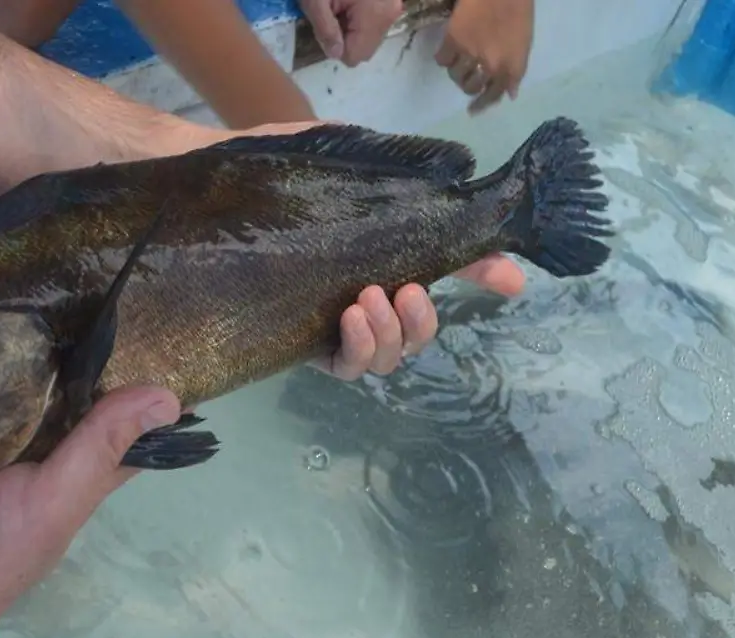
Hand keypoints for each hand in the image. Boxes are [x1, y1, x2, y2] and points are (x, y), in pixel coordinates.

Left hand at [180, 121, 525, 380]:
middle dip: (423, 321)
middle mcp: (362, 300)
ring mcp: (332, 326)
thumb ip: (411, 192)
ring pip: (386, 358)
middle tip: (405, 291)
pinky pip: (343, 366)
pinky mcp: (300, 341)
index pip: (445, 275)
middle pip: (416, 336)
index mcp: (383, 261)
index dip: (482, 281)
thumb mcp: (359, 175)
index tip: (510, 281)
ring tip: (369, 301)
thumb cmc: (290, 176)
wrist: (224, 178)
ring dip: (391, 335)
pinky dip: (356, 348)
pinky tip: (348, 316)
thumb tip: (473, 192)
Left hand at [299, 0, 403, 66]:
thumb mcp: (315, 0)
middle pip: (365, 47)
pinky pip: (374, 20)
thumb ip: (324, 30)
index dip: (335, 45)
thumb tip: (335, 54)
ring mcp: (393, 4)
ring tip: (339, 2)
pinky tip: (348, 0)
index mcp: (375, 15)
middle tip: (331, 11)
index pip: (356, 55)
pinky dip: (359, 16)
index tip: (326, 23)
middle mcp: (390, 12)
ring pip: (370, 34)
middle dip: (345, 36)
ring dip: (351, 26)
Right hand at [435, 0, 533, 114]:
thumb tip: (510, 94)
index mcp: (510, 67)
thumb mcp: (524, 44)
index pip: (493, 95)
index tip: (472, 111)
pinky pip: (442, 60)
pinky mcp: (453, 41)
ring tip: (459, 59)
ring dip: (457, 70)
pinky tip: (449, 49)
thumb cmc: (518, 12)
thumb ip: (516, 71)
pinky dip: (444, 57)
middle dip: (469, 84)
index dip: (482, 105)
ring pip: (455, 76)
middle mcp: (490, 66)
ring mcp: (470, 54)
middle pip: (471, 88)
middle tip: (467, 76)